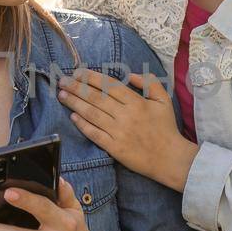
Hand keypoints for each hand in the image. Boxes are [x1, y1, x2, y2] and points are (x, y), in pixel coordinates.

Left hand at [57, 69, 197, 190]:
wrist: (169, 158)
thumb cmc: (166, 128)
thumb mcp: (164, 101)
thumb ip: (150, 83)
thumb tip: (131, 74)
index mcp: (136, 102)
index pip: (109, 85)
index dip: (91, 77)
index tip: (78, 72)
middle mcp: (125, 116)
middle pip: (96, 98)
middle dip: (77, 87)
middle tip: (62, 80)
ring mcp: (118, 132)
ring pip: (92, 114)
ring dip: (75, 103)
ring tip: (62, 95)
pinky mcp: (114, 148)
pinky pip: (94, 134)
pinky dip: (83, 125)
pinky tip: (73, 117)